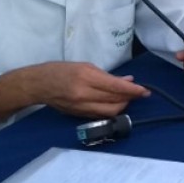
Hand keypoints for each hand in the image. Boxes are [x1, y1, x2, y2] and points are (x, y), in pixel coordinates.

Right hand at [29, 62, 149, 116]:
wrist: (38, 85)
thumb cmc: (61, 70)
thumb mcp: (86, 66)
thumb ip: (107, 76)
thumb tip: (127, 81)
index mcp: (86, 78)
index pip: (116, 88)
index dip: (133, 90)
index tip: (145, 91)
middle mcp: (84, 95)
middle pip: (116, 102)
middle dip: (130, 99)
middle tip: (138, 93)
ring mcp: (81, 108)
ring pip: (110, 112)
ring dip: (123, 106)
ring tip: (128, 98)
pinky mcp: (79, 116)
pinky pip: (101, 115)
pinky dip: (111, 110)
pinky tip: (115, 103)